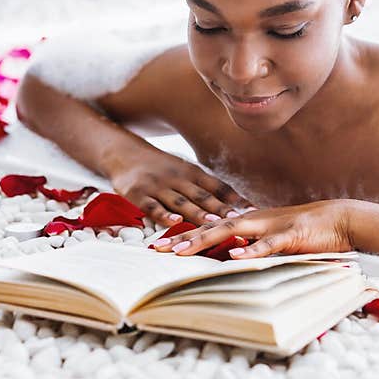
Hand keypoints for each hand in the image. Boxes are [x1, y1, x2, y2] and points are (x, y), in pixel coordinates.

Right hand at [109, 148, 254, 226]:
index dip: (235, 199)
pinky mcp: (138, 194)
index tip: (253, 210)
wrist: (125, 154)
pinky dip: (164, 215)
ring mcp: (158, 186)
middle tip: (239, 220)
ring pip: (181, 202)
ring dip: (198, 214)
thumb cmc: (162, 168)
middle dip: (222, 209)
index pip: (218, 186)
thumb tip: (237, 205)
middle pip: (203, 196)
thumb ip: (207, 188)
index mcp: (193, 172)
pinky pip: (153, 206)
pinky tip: (175, 223)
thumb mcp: (185, 171)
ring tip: (213, 225)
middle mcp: (178, 178)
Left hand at [150, 199, 353, 258]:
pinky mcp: (291, 235)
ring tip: (182, 250)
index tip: (159, 244)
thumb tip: (229, 257)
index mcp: (251, 221)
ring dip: (205, 240)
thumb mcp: (274, 238)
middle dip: (184, 237)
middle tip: (156, 248)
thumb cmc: (308, 231)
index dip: (185, 235)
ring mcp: (272, 226)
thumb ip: (252, 245)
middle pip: (212, 227)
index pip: (212, 227)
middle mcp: (255, 220)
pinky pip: (268, 245)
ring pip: (232, 232)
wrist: (341, 219)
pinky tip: (234, 257)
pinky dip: (250, 251)